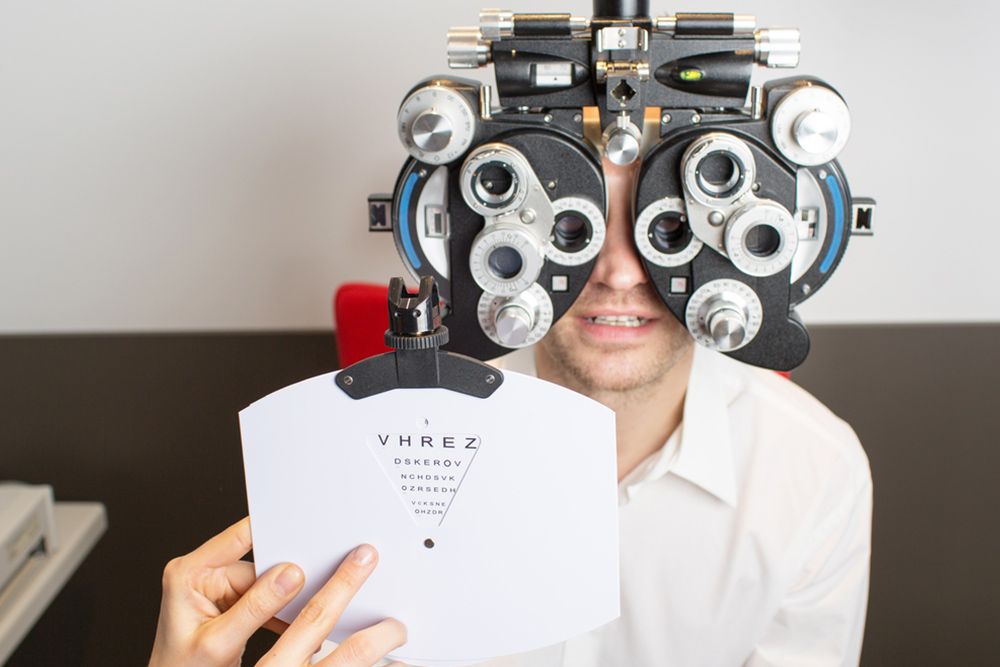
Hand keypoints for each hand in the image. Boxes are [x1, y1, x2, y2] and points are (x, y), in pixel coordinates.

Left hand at [149, 517, 406, 665]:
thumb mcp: (219, 642)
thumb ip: (256, 607)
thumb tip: (289, 575)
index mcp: (188, 574)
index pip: (238, 538)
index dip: (272, 531)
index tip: (302, 532)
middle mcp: (202, 575)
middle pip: (257, 563)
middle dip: (281, 580)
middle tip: (302, 593)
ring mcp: (216, 588)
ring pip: (265, 581)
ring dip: (281, 600)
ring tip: (288, 619)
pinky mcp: (229, 602)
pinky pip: (263, 596)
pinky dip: (277, 612)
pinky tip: (286, 625)